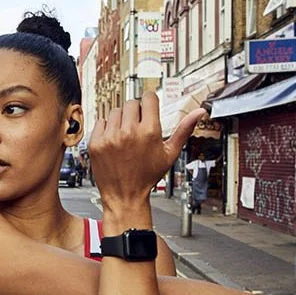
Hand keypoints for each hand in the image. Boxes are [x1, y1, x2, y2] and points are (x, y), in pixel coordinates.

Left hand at [90, 91, 205, 212]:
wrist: (125, 196)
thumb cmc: (147, 177)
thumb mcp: (169, 154)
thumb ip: (183, 130)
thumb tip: (198, 113)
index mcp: (149, 132)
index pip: (148, 98)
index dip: (150, 102)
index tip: (149, 109)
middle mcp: (129, 132)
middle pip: (131, 103)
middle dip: (136, 112)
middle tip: (138, 127)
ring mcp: (111, 137)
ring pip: (115, 111)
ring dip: (121, 119)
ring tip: (125, 136)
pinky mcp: (96, 143)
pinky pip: (101, 122)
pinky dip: (106, 128)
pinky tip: (114, 141)